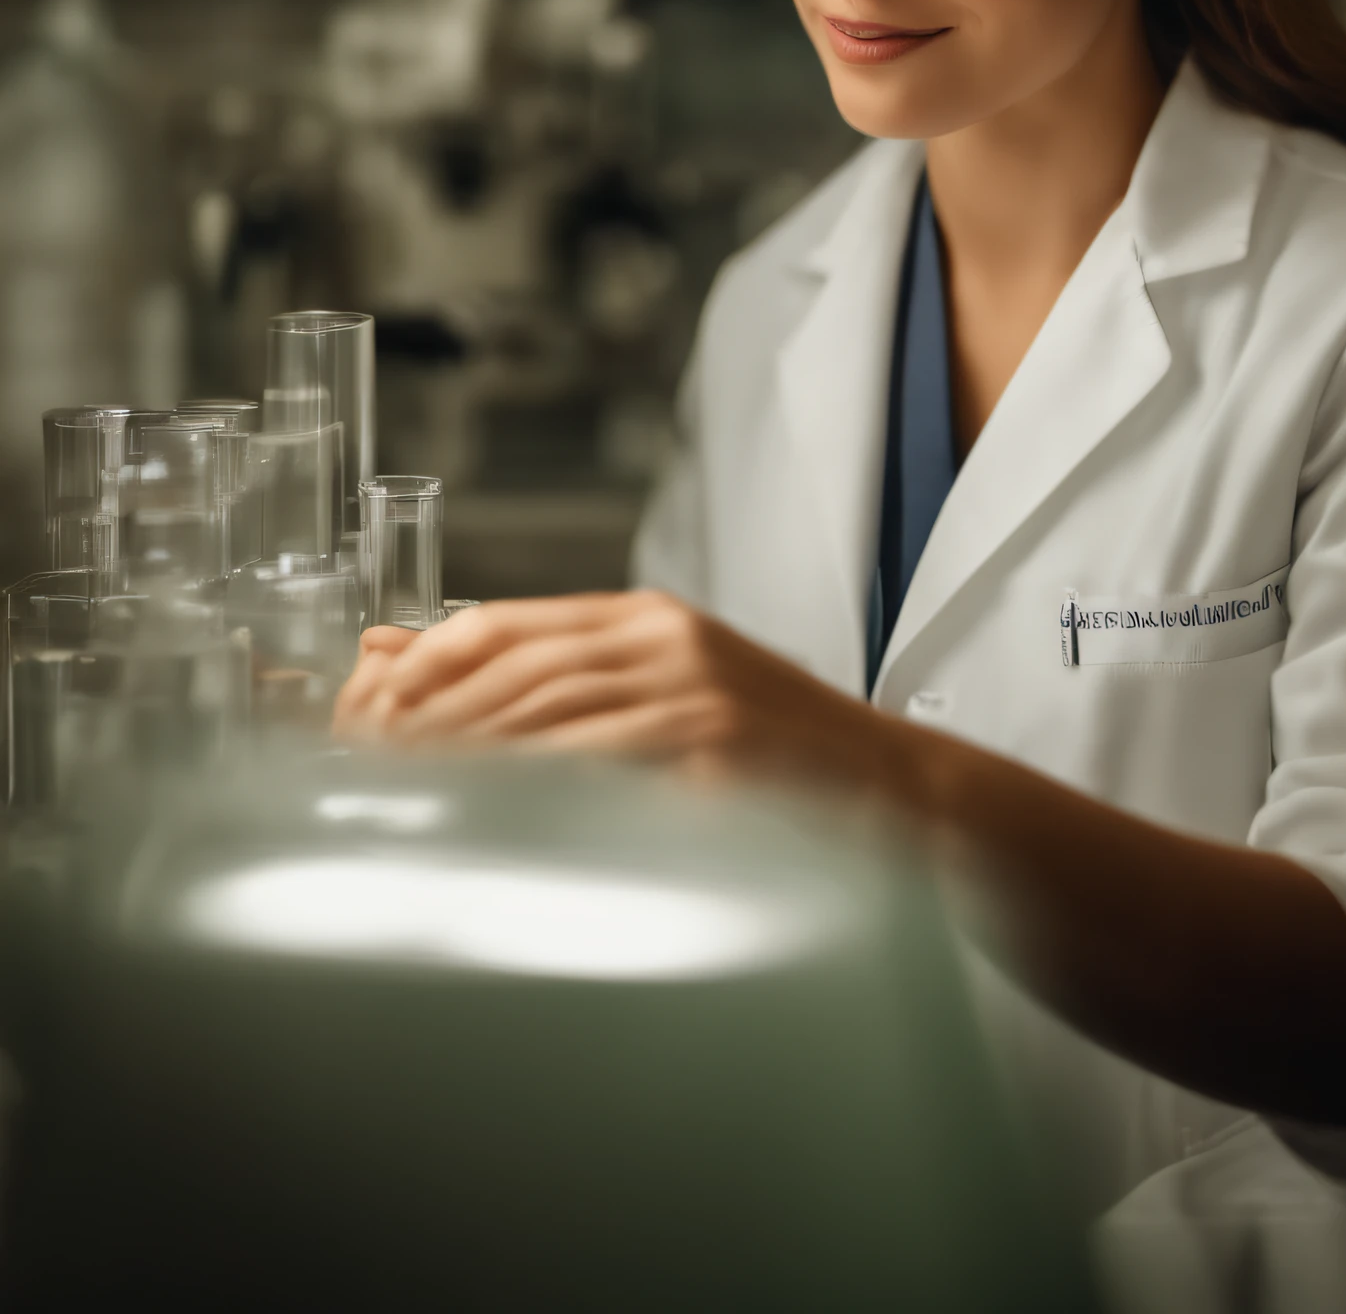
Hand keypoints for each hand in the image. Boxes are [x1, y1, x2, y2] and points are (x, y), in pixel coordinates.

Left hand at [332, 591, 898, 791]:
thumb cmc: (778, 759)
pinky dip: (528, 784)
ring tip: (398, 793)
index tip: (366, 709)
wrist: (898, 795)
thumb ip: (563, 683)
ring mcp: (692, 689)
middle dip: (423, 716)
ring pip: (541, 710)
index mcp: (651, 619)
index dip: (424, 662)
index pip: (506, 620)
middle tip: (360, 763)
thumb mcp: (671, 694)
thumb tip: (429, 665)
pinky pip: (595, 762)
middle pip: (511, 666)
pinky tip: (482, 813)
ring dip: (458, 754)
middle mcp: (665, 640)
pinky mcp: (713, 746)